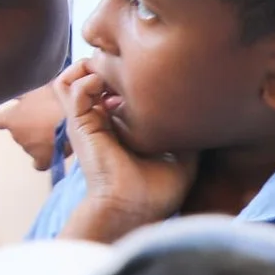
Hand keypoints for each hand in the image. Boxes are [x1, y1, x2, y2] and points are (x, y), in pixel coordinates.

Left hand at [0, 89, 62, 171]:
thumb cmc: (54, 98)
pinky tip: (52, 151)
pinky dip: (43, 158)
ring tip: (54, 131)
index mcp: (11, 118)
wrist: (77, 114)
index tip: (16, 114)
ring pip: (29, 146)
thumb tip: (14, 97)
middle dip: (27, 127)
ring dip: (37, 140)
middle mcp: (17, 136)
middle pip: (17, 132)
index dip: (6, 117)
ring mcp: (29, 149)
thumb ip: (21, 96)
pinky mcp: (44, 160)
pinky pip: (39, 163)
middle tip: (43, 118)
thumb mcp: (34, 89)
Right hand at [54, 61, 195, 242]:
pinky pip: (69, 89)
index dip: (123, 75)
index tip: (148, 80)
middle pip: (86, 77)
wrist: (135, 209)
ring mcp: (86, 121)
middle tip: (128, 70)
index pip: (108, 88)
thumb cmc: (157, 190)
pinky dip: (86, 80)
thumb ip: (185, 131)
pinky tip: (107, 87)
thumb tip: (205, 114)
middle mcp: (98, 121)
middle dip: (104, 65)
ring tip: (110, 74)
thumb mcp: (182, 154)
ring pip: (69, 79)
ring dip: (88, 68)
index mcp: (117, 126)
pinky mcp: (79, 124)